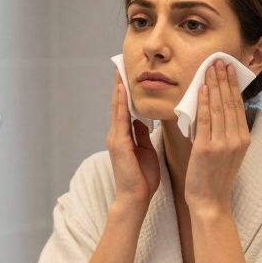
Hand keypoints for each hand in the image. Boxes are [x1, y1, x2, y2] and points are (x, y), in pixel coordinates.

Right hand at [106, 71, 159, 205]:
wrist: (135, 197)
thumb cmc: (142, 178)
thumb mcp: (146, 151)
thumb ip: (142, 135)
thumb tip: (143, 121)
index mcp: (124, 136)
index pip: (124, 109)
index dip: (125, 92)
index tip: (127, 74)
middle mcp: (117, 134)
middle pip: (118, 104)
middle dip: (119, 85)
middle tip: (120, 65)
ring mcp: (116, 138)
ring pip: (117, 108)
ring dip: (118, 89)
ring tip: (119, 71)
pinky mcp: (119, 143)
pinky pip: (120, 119)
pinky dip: (121, 104)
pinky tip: (122, 91)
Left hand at [184, 60, 249, 216]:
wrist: (210, 201)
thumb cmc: (214, 177)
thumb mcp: (226, 151)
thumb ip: (224, 131)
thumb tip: (214, 107)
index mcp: (243, 138)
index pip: (238, 105)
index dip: (233, 85)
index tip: (229, 68)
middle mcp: (236, 139)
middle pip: (229, 103)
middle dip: (224, 79)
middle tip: (219, 60)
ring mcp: (222, 144)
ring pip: (218, 108)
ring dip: (213, 85)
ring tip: (210, 68)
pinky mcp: (206, 149)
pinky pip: (205, 121)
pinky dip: (203, 103)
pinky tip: (200, 90)